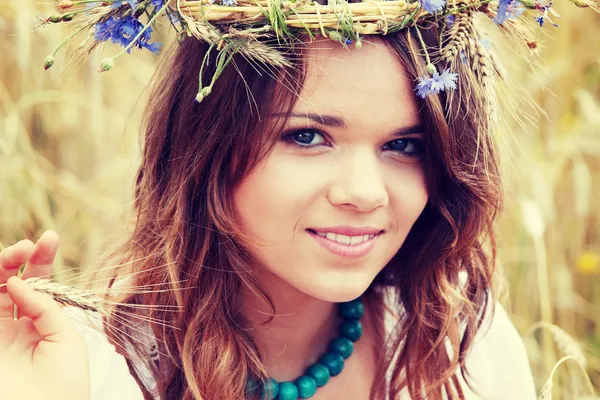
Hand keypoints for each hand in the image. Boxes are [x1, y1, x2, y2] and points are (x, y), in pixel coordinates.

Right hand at [0, 231, 89, 399]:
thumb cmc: (64, 383)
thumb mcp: (66, 338)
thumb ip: (45, 307)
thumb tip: (18, 280)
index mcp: (40, 325)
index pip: (37, 285)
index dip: (40, 260)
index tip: (49, 237)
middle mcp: (13, 327)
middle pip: (9, 282)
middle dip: (16, 258)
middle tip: (28, 245)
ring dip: (1, 267)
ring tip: (18, 251)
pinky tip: (4, 280)